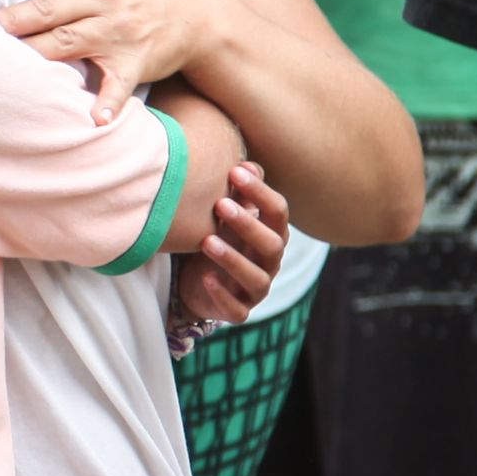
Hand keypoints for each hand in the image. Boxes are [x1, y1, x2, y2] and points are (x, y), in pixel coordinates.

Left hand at [0, 0, 213, 122]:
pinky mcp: (131, 62)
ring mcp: (113, 32)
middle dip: (16, 19)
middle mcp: (95, 0)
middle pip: (48, 10)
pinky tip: (95, 121)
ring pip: (71, 44)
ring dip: (46, 57)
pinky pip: (118, 84)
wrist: (190, 11)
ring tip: (13, 70)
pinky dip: (109, 103)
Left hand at [176, 162, 289, 323]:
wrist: (199, 283)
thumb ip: (239, 194)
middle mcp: (269, 262)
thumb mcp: (227, 218)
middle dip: (248, 224)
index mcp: (271, 234)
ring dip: (232, 258)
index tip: (235, 171)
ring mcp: (255, 289)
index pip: (277, 211)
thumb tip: (247, 164)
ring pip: (256, 278)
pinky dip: (222, 294)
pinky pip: (236, 309)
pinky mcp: (238, 310)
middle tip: (220, 204)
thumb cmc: (220, 240)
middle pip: (272, 244)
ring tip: (206, 241)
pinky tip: (206, 278)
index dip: (260, 191)